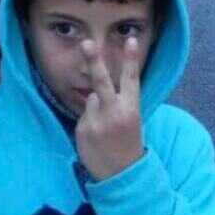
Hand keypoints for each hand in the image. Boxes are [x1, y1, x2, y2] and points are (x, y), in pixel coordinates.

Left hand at [75, 37, 143, 180]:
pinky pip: (83, 115)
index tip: (131, 40)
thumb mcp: (131, 120)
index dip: (131, 59)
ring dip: (95, 109)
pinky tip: (96, 137)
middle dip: (94, 61)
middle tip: (87, 42)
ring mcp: (96, 122)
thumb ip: (117, 102)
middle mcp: (114, 114)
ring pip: (91, 100)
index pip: (131, 80)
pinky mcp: (82, 130)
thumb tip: (95, 92)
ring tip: (105, 129)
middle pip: (102, 82)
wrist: (122, 175)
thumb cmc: (127, 142)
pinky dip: (88, 122)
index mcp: (131, 110)